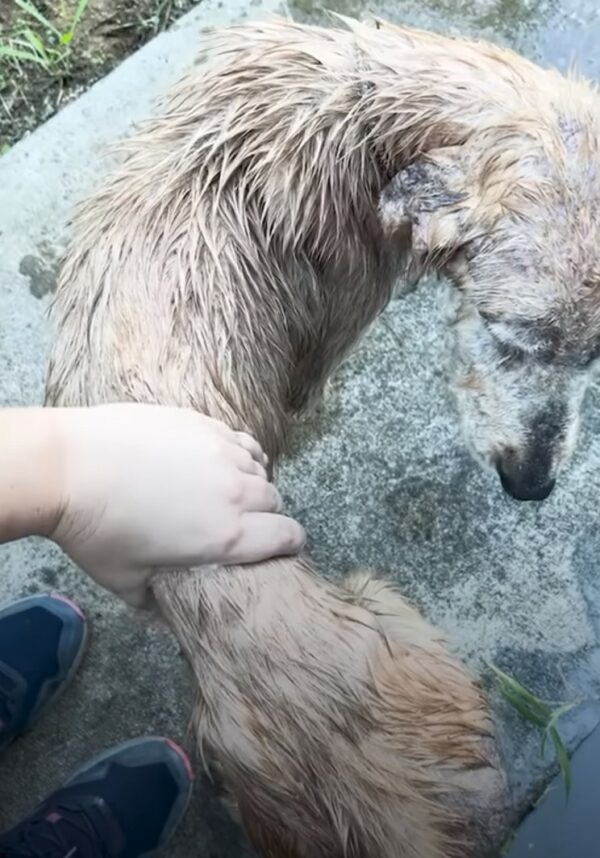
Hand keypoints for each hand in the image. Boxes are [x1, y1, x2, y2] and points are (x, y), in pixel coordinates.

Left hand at [49, 404, 304, 606]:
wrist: (69, 467)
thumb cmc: (96, 530)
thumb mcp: (126, 582)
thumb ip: (155, 605)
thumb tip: (167, 622)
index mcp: (225, 535)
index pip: (287, 536)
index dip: (291, 544)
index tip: (284, 547)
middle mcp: (234, 492)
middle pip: (274, 501)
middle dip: (266, 515)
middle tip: (241, 521)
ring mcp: (221, 452)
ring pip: (260, 468)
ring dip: (252, 482)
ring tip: (228, 489)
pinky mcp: (203, 424)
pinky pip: (240, 440)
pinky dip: (239, 453)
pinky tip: (220, 459)